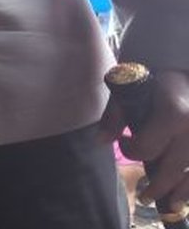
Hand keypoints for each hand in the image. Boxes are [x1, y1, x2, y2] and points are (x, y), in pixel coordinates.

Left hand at [102, 68, 188, 207]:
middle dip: (156, 187)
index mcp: (173, 113)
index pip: (147, 147)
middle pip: (173, 169)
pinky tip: (182, 196)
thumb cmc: (156, 82)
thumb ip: (114, 115)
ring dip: (179, 193)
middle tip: (144, 197)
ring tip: (166, 204)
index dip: (131, 150)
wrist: (185, 76)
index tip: (125, 142)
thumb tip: (100, 141)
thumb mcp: (130, 89)